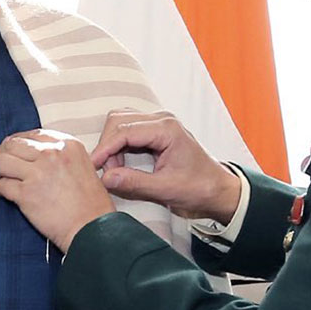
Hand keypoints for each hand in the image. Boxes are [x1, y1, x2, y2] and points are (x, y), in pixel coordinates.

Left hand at [0, 129, 115, 250]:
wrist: (92, 228)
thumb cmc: (90, 204)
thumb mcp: (83, 167)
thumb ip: (61, 156)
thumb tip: (33, 153)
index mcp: (67, 145)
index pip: (32, 135)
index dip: (18, 143)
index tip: (14, 152)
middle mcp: (52, 154)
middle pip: (13, 144)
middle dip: (3, 154)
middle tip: (1, 165)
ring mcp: (38, 173)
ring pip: (1, 161)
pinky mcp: (27, 193)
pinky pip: (2, 184)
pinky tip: (5, 193)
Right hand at [91, 111, 240, 222]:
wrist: (217, 189)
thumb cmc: (198, 188)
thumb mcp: (165, 189)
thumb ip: (134, 183)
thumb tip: (106, 178)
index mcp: (167, 129)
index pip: (124, 131)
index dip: (105, 149)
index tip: (93, 167)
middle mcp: (161, 120)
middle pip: (118, 121)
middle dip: (107, 146)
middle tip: (109, 172)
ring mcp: (158, 123)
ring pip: (120, 122)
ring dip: (112, 144)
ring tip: (115, 169)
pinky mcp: (155, 131)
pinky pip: (127, 130)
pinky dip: (118, 145)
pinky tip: (121, 164)